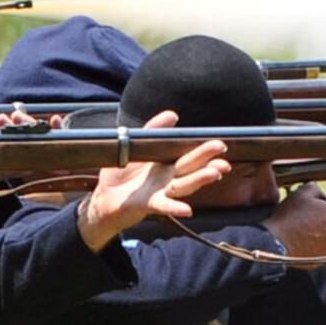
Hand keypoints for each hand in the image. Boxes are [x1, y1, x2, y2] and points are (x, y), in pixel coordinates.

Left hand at [74, 114, 230, 248]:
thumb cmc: (122, 174)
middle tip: (222, 150)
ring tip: (215, 173)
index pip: (190, 155)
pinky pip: (164, 206)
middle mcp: (169, 178)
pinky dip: (175, 208)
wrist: (103, 198)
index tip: (221, 144)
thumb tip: (173, 114)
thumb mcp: (136, 145)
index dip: (206, 150)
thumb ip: (153, 130)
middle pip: (191, 167)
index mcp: (167, 163)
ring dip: (199, 179)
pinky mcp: (148, 204)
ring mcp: (161, 192)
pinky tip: (187, 210)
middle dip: (208, 159)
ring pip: (184, 185)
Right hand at [267, 184, 325, 259]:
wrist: (274, 243)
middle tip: (317, 220)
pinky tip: (301, 241)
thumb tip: (320, 194)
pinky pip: (320, 253)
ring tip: (306, 231)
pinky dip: (313, 248)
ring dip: (323, 237)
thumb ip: (317, 190)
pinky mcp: (318, 263)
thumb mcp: (302, 193)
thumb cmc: (289, 219)